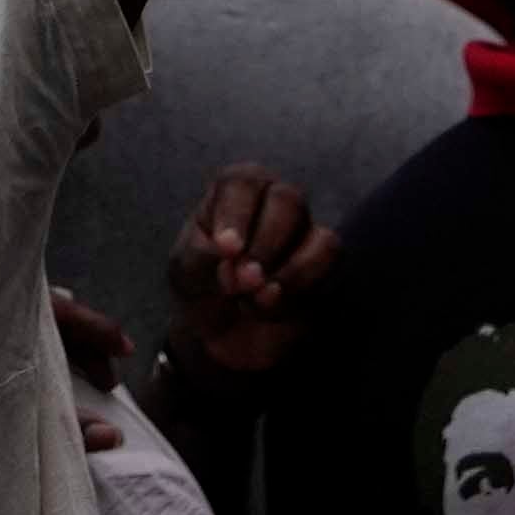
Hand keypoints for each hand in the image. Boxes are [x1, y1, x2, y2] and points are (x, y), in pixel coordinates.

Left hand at [163, 170, 342, 385]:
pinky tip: (272, 307)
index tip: (226, 249)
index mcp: (235, 191)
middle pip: (287, 200)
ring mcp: (304, 230)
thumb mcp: (186, 272)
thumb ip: (205, 260)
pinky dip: (300, 287)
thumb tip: (239, 264)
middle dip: (264, 246)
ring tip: (253, 300)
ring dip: (287, 273)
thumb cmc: (202, 285)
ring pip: (317, 234)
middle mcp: (274, 200)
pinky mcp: (322, 264)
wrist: (220, 333)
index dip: (236, 215)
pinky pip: (327, 264)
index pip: (243, 182)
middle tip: (242, 281)